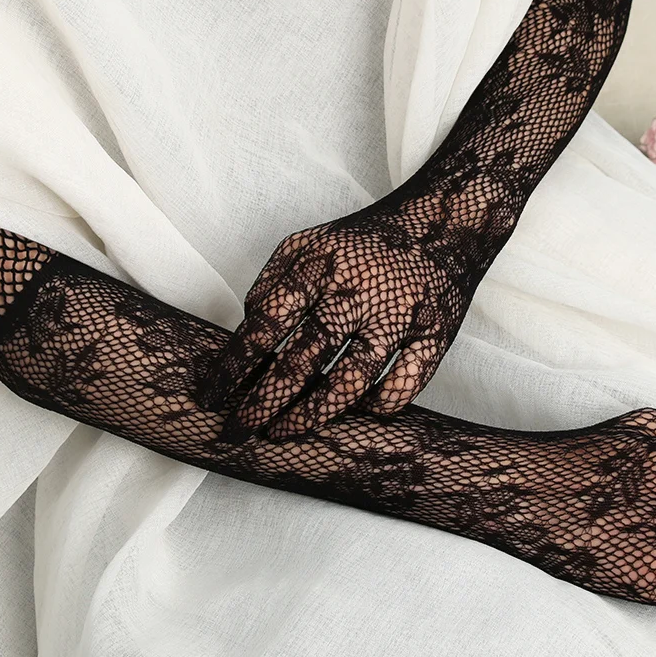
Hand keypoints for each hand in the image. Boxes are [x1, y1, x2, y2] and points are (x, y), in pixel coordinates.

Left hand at [195, 200, 488, 438]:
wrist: (442, 224)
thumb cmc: (365, 243)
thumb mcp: (308, 244)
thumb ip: (272, 284)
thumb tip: (247, 329)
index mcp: (320, 269)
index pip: (265, 324)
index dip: (233, 366)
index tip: (213, 396)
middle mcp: (356, 295)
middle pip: (301, 360)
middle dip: (262, 402)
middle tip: (237, 431)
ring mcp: (397, 317)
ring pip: (350, 382)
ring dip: (310, 414)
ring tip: (282, 432)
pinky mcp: (433, 335)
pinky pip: (403, 385)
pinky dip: (377, 406)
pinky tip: (356, 412)